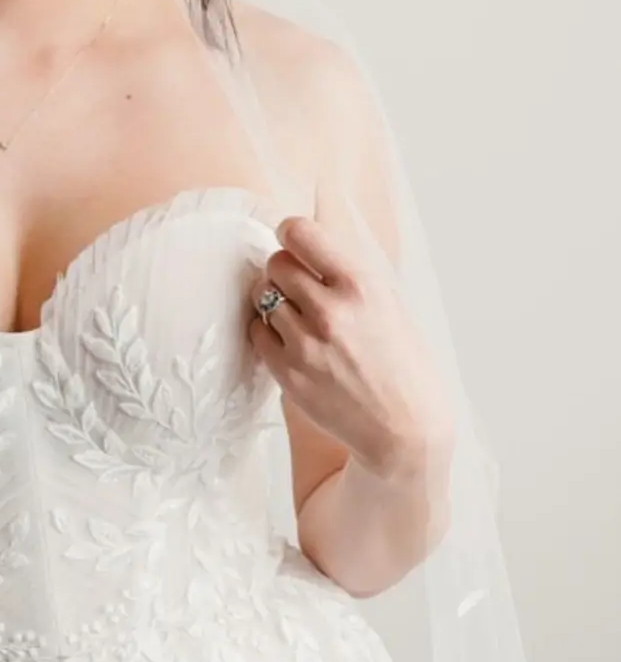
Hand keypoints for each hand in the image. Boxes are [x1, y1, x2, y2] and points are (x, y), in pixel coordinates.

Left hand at [247, 214, 454, 477]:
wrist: (405, 428)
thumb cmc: (403, 364)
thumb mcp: (390, 304)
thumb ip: (348, 275)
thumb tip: (309, 244)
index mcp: (361, 286)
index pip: (300, 233)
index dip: (290, 233)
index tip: (292, 241)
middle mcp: (330, 311)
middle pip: (276, 263)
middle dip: (284, 269)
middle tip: (297, 285)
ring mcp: (305, 344)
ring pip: (262, 296)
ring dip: (274, 299)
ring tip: (295, 314)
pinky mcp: (288, 373)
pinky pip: (256, 332)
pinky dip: (267, 330)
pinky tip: (288, 338)